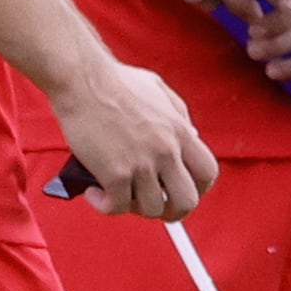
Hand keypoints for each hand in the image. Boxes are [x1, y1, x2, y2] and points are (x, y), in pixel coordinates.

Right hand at [48, 56, 216, 220]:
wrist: (82, 79)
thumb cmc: (114, 81)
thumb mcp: (159, 91)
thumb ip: (177, 115)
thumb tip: (188, 135)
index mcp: (179, 130)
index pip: (208, 173)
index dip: (198, 189)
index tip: (181, 190)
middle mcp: (166, 150)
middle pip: (188, 201)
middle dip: (174, 211)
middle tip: (155, 206)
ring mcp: (142, 164)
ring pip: (152, 209)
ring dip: (134, 207)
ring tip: (119, 194)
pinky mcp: (115, 174)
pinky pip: (117, 207)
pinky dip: (105, 205)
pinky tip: (95, 192)